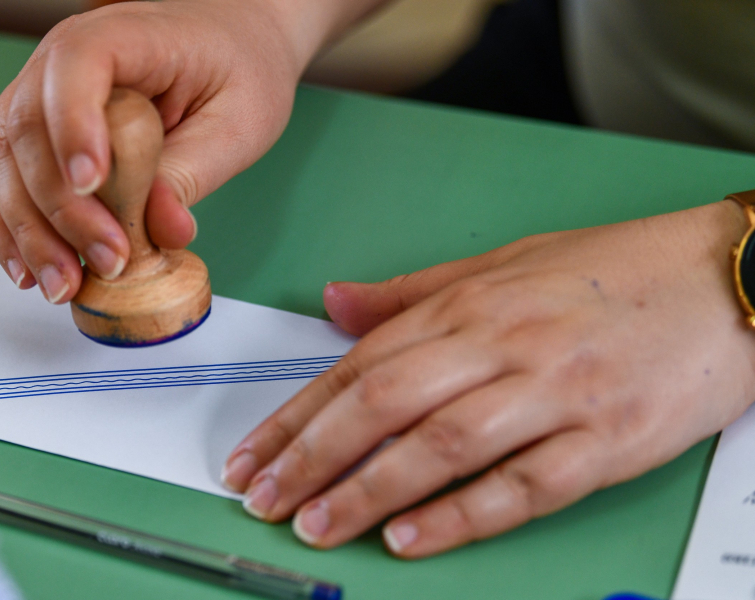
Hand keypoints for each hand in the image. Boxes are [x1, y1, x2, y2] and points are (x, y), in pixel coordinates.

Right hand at [0, 0, 302, 302]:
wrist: (233, 45)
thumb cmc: (238, 67)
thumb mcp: (239, 120)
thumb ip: (193, 172)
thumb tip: (162, 229)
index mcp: (123, 35)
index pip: (78, 65)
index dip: (74, 124)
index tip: (91, 184)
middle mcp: (64, 60)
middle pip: (30, 127)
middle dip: (61, 208)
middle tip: (107, 260)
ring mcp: (43, 97)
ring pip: (6, 163)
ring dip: (30, 232)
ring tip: (64, 283)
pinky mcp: (40, 136)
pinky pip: (6, 182)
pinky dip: (13, 228)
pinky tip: (32, 269)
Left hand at [222, 200, 754, 557]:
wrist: (723, 279)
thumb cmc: (610, 271)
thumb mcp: (504, 263)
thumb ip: (412, 292)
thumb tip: (335, 302)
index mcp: (471, 303)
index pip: (361, 364)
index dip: (297, 414)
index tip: (253, 453)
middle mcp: (503, 345)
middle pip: (384, 404)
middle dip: (312, 455)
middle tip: (262, 496)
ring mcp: (555, 394)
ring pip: (440, 446)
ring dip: (369, 491)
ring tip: (315, 525)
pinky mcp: (608, 441)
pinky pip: (522, 486)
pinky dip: (461, 515)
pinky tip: (411, 537)